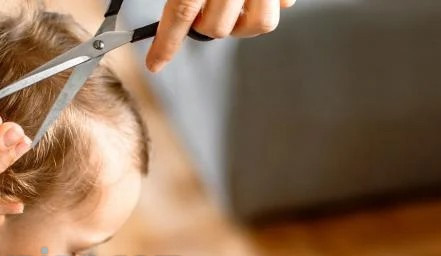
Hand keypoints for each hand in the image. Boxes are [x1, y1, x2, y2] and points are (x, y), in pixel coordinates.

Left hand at [147, 0, 297, 71]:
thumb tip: (179, 15)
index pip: (179, 14)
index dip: (166, 44)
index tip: (155, 64)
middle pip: (217, 27)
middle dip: (207, 25)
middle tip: (206, 10)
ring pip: (258, 24)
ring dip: (245, 21)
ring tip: (237, 5)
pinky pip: (285, 5)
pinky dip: (276, 2)